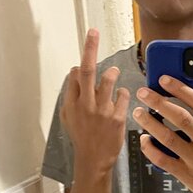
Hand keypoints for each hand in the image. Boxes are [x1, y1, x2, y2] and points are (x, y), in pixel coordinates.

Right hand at [61, 29, 129, 177]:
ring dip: (113, 72)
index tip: (85, 60)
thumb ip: (72, 95)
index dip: (82, 66)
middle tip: (94, 32)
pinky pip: (123, 95)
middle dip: (90, 48)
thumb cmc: (83, 137)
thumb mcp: (69, 117)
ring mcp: (102, 110)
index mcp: (72, 102)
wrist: (93, 159)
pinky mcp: (117, 118)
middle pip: (88, 69)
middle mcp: (85, 104)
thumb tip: (75, 72)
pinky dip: (123, 92)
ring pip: (108, 79)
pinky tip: (122, 96)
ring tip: (114, 72)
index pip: (75, 74)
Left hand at [132, 75, 192, 192]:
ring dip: (149, 123)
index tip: (164, 79)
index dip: (180, 88)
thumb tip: (181, 102)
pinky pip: (163, 160)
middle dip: (158, 102)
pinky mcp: (188, 176)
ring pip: (168, 137)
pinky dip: (150, 148)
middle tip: (143, 93)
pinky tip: (145, 139)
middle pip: (181, 118)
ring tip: (139, 113)